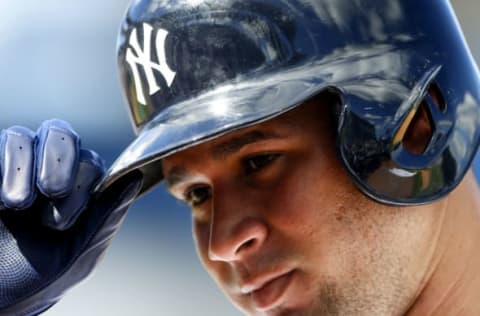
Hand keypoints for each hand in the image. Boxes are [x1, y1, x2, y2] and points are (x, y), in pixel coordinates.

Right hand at [0, 119, 141, 315]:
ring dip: (24, 167)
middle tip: (52, 191)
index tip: (65, 222)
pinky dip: (4, 168)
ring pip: (24, 136)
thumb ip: (107, 215)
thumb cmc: (39, 278)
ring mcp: (13, 170)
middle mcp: (44, 174)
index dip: (82, 182)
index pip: (89, 162)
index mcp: (76, 192)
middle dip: (60, 160)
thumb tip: (135, 176)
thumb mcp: (81, 252)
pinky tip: (1, 200)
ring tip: (19, 204)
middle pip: (61, 134)